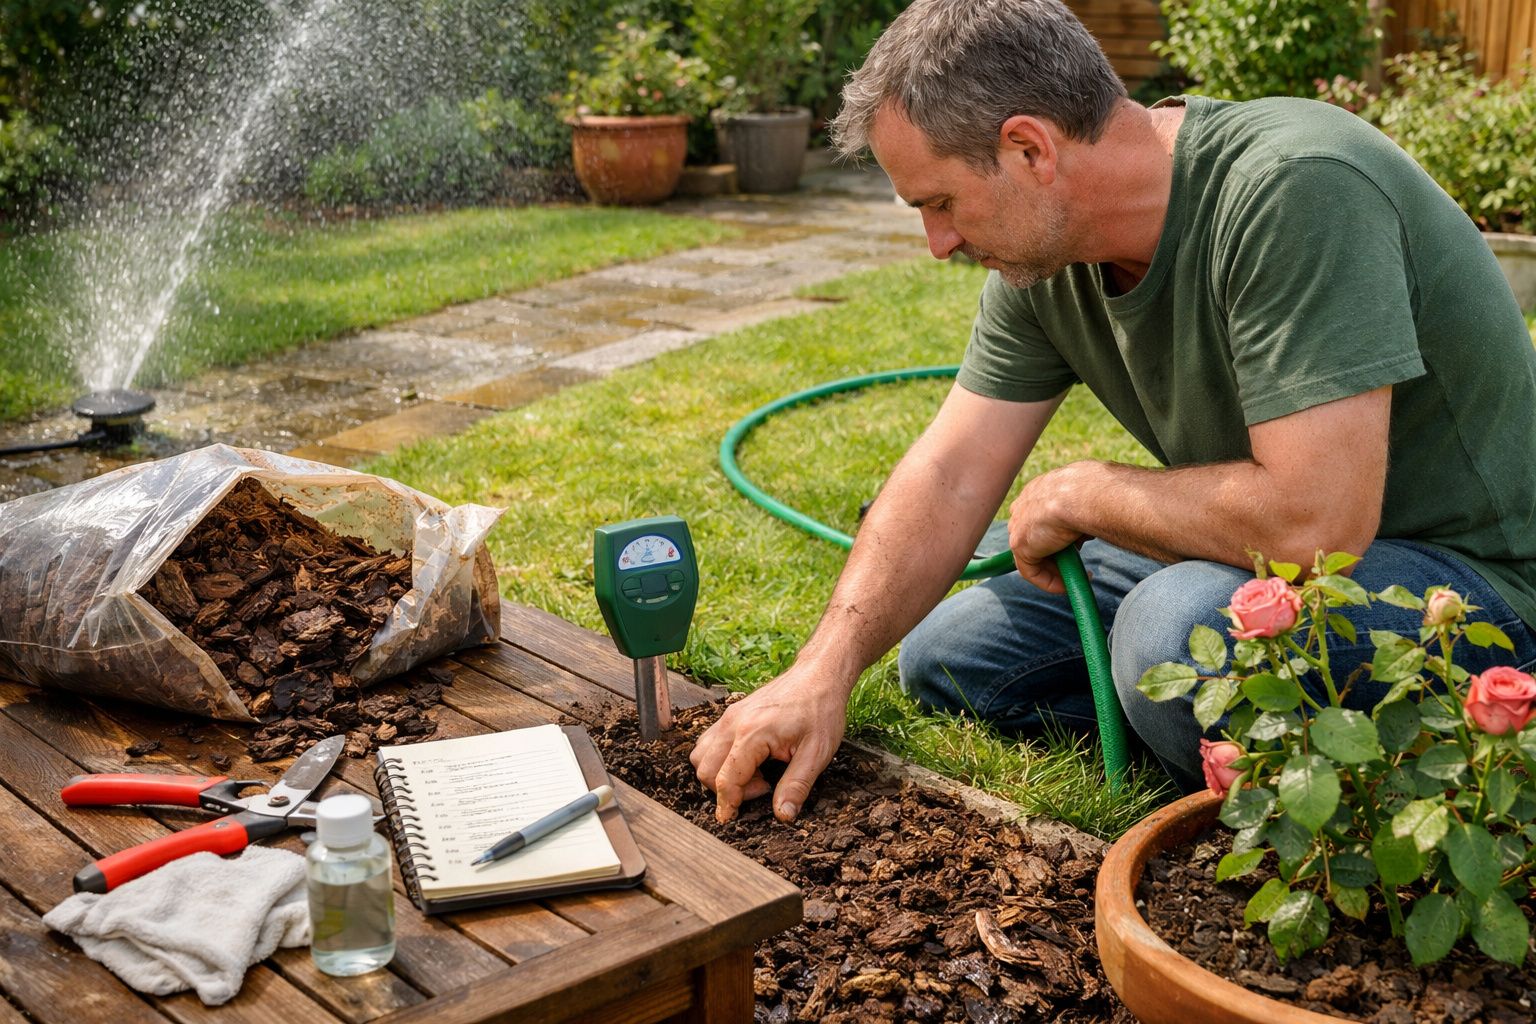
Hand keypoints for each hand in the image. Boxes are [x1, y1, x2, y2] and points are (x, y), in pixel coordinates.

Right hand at [690, 665, 847, 823]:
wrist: (820, 675)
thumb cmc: (821, 710)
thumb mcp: (817, 754)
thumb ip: (796, 786)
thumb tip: (783, 815)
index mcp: (752, 733)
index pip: (726, 779)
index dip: (727, 804)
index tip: (730, 820)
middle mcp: (733, 723)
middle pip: (705, 769)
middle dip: (725, 789)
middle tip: (762, 788)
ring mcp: (729, 716)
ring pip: (701, 755)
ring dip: (719, 774)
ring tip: (755, 775)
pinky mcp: (732, 714)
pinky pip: (710, 742)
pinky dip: (720, 759)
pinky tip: (751, 761)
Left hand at [1008, 465, 1089, 593]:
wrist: (1085, 493)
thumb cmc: (1095, 490)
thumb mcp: (1088, 501)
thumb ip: (1081, 515)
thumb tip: (1086, 531)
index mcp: (1039, 490)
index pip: (1040, 517)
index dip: (1056, 535)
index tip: (1075, 545)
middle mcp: (1024, 505)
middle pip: (1035, 537)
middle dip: (1055, 554)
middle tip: (1077, 563)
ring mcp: (1019, 525)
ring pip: (1033, 555)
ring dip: (1055, 570)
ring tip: (1080, 575)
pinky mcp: (1019, 545)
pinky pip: (1030, 571)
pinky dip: (1048, 582)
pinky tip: (1067, 586)